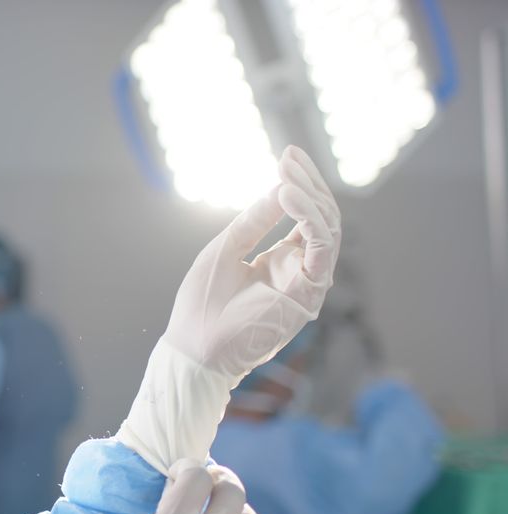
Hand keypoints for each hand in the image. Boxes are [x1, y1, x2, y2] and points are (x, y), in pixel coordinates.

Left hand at [117, 146, 340, 471]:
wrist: (195, 348)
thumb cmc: (203, 305)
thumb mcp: (226, 249)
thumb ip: (255, 221)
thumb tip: (280, 186)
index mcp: (281, 262)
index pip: (304, 217)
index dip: (299, 185)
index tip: (288, 155)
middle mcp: (299, 271)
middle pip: (320, 219)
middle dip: (308, 184)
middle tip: (289, 158)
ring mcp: (306, 284)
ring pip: (327, 230)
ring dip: (310, 197)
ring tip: (286, 174)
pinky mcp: (308, 295)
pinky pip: (321, 250)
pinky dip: (309, 219)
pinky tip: (288, 196)